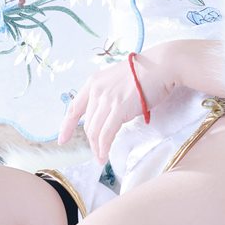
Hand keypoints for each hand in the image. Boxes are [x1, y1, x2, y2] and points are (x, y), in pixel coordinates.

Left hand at [56, 46, 176, 164]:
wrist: (161, 65)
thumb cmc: (146, 73)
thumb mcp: (118, 80)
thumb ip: (109, 95)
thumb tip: (110, 114)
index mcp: (94, 82)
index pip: (74, 108)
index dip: (66, 126)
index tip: (62, 139)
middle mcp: (97, 90)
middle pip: (87, 123)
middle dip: (91, 141)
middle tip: (97, 153)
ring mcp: (107, 99)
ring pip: (94, 130)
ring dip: (97, 148)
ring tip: (100, 159)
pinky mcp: (119, 108)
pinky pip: (106, 133)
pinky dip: (103, 147)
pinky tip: (103, 155)